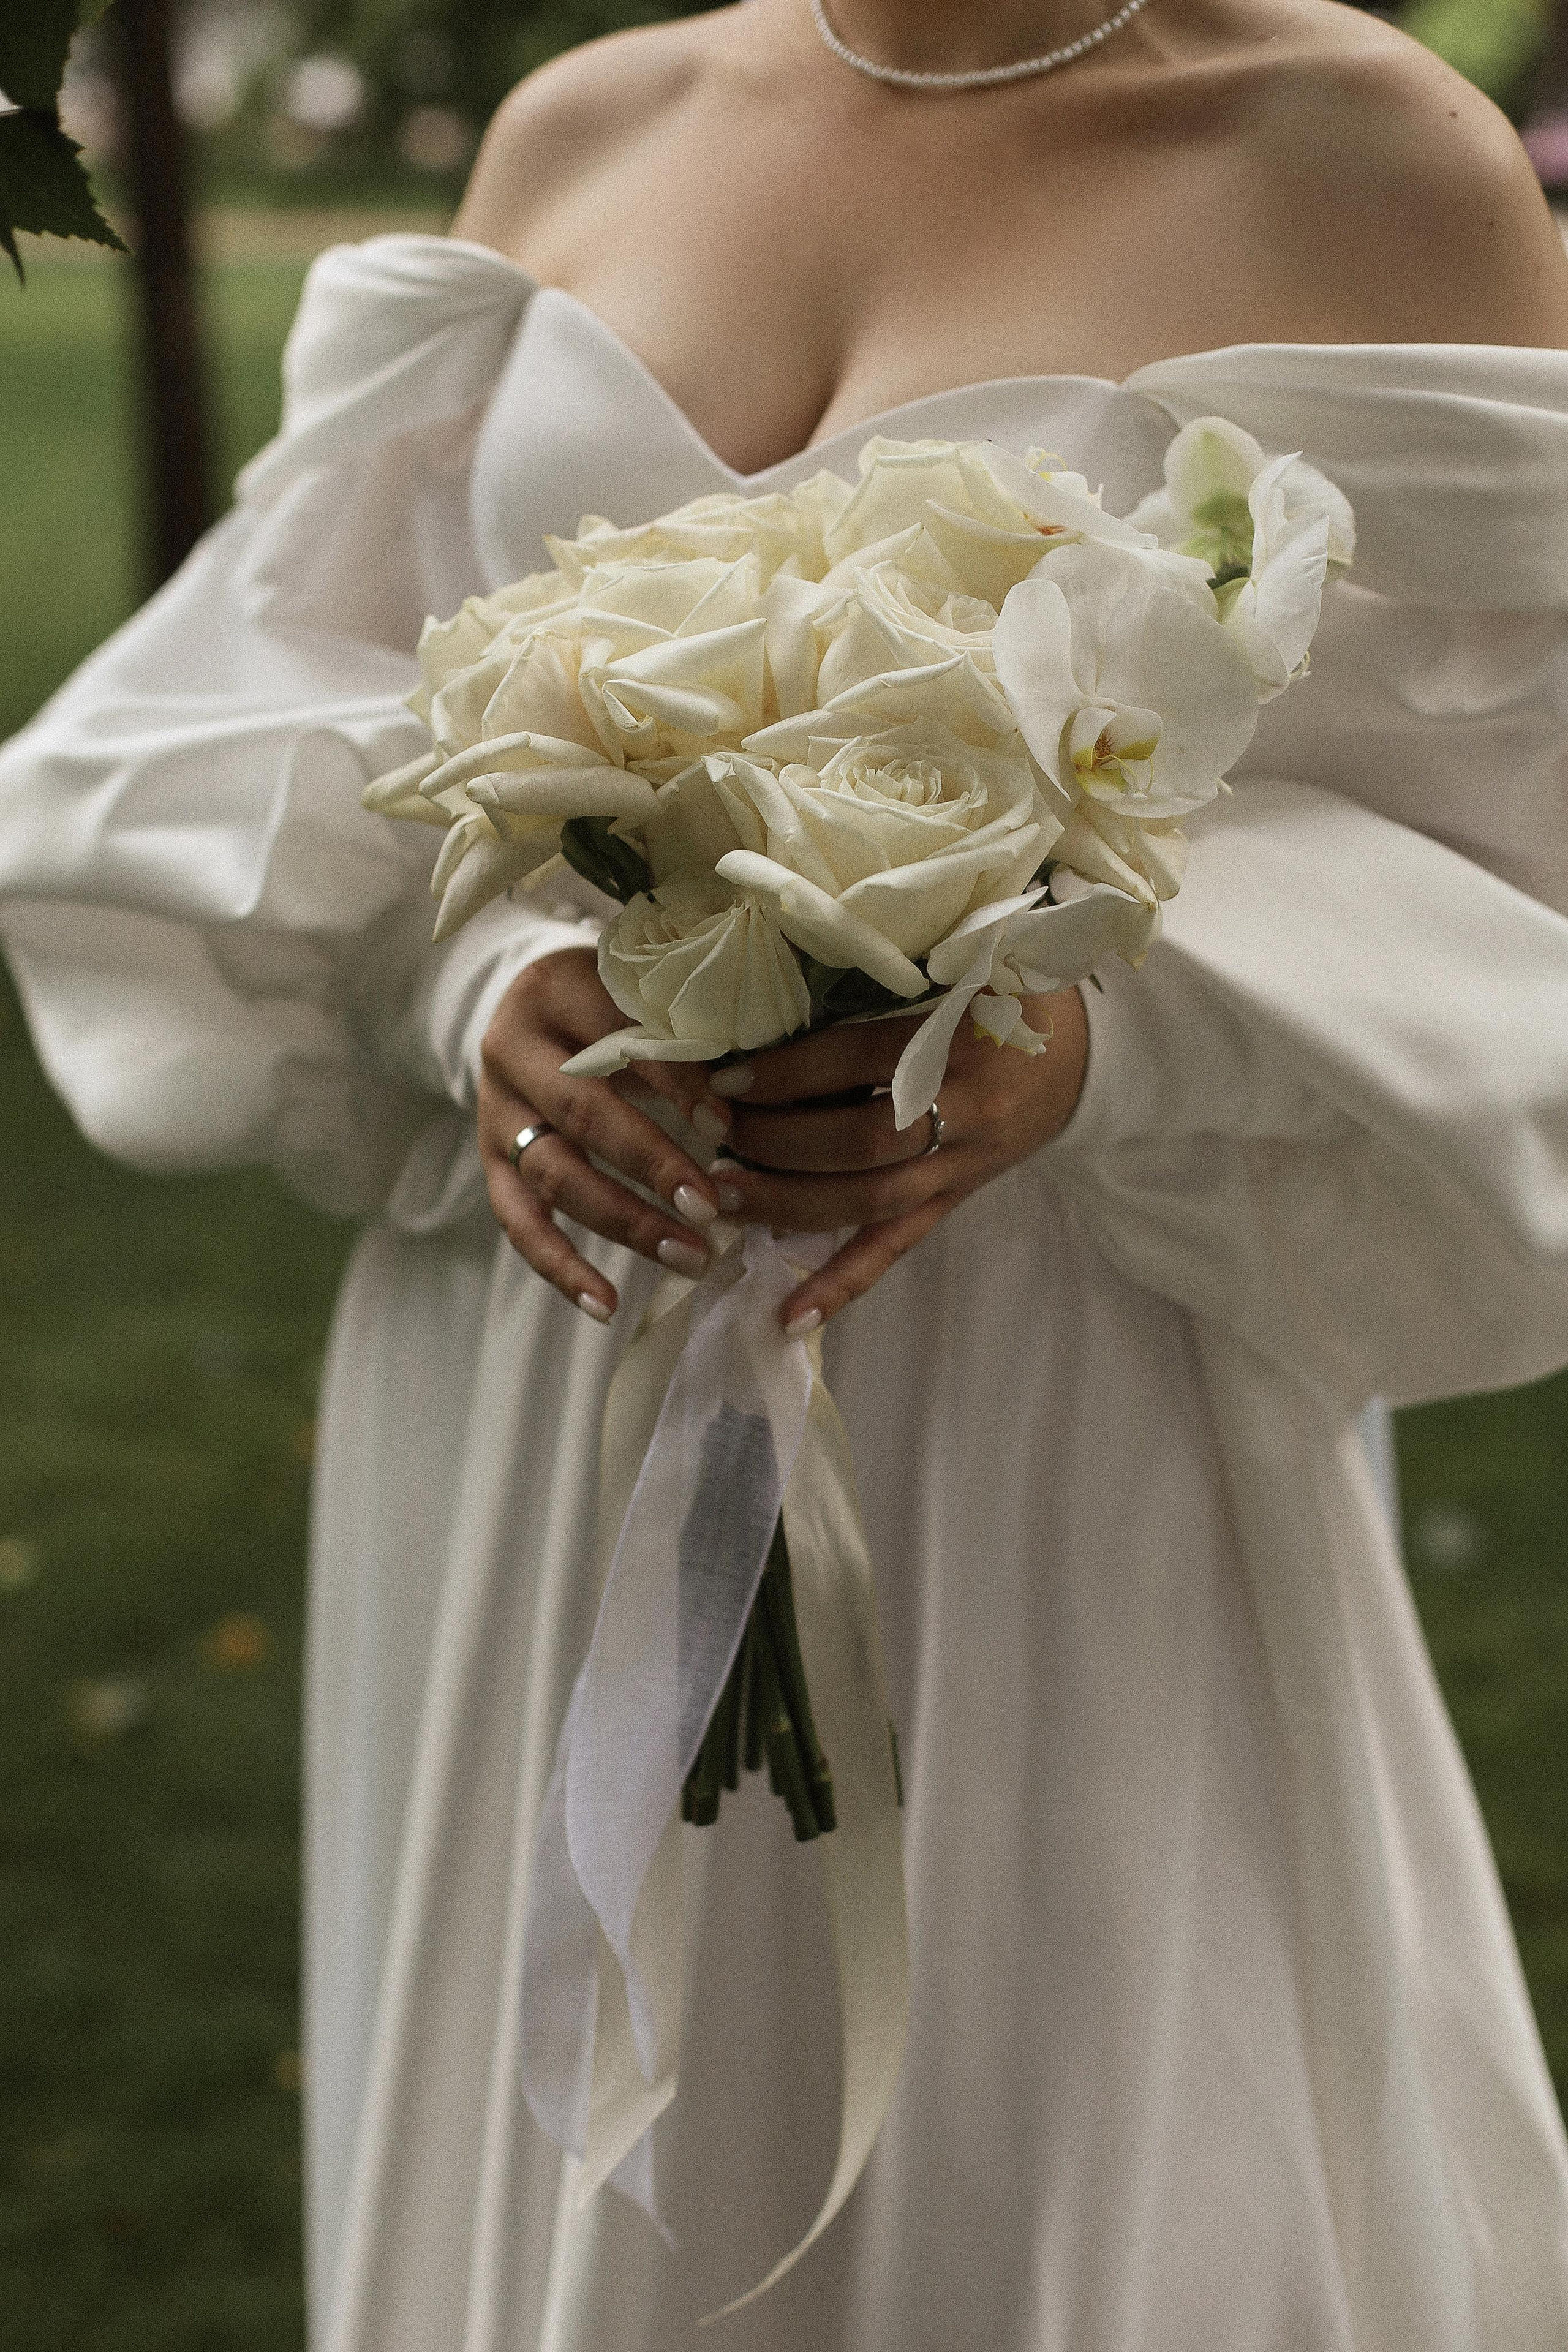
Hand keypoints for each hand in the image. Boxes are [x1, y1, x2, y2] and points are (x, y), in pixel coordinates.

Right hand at [479, 947, 740, 1321]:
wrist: (534, 1010)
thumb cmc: (613, 1003)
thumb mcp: (645, 998)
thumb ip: (688, 1038)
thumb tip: (749, 1107)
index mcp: (558, 992)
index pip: (622, 1042)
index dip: (678, 1087)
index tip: (730, 1127)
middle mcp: (514, 1051)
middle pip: (584, 1115)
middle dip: (653, 1167)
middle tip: (712, 1208)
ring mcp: (496, 1111)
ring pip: (555, 1175)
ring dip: (625, 1223)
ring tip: (691, 1257)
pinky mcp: (490, 1161)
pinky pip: (519, 1222)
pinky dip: (560, 1267)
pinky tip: (605, 1304)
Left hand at [714, 987, 1087, 1332]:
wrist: (1082, 1054)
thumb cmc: (1007, 994)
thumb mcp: (961, 962)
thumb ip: (887, 973)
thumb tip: (782, 986)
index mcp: (961, 1039)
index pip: (856, 1062)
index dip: (786, 1074)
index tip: (726, 1079)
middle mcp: (964, 1110)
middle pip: (859, 1143)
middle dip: (776, 1143)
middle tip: (712, 1134)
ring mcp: (960, 1166)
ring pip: (868, 1201)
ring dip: (788, 1205)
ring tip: (720, 1198)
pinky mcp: (954, 1200)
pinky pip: (894, 1248)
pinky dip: (841, 1284)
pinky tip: (789, 1316)